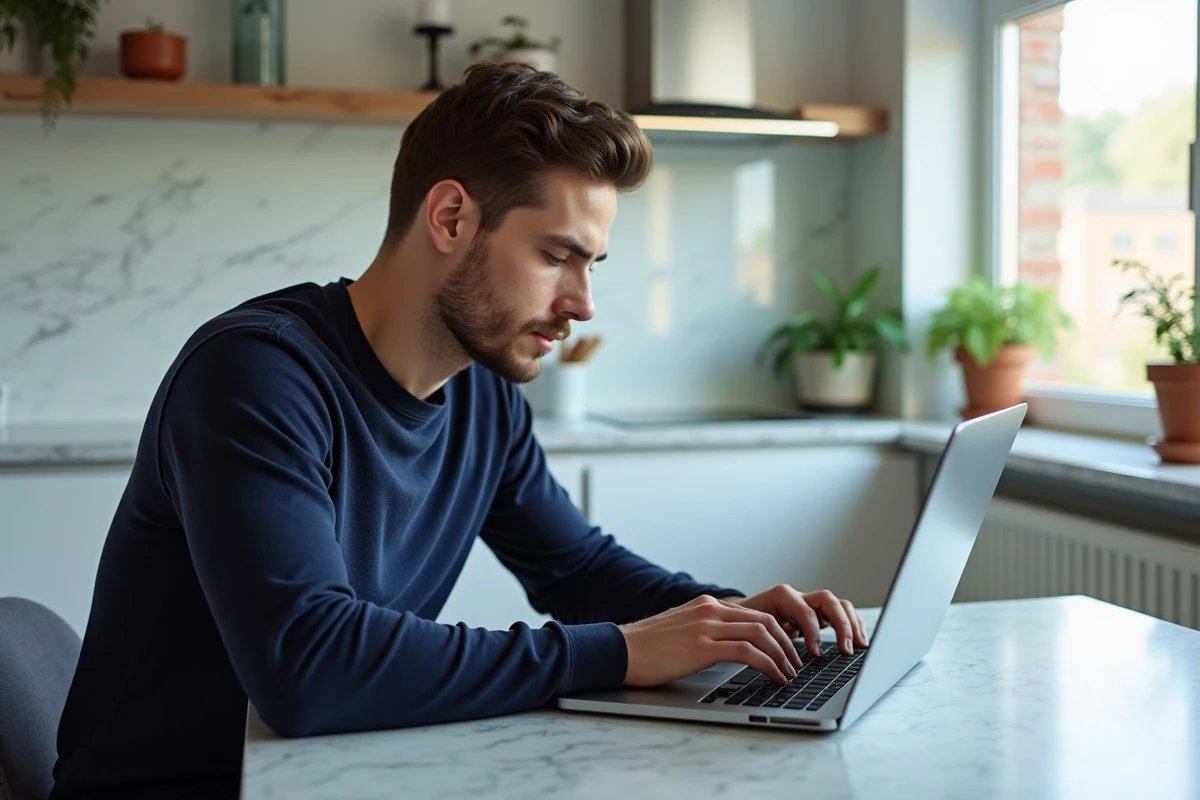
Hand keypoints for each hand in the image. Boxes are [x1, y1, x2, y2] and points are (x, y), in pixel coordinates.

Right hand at [619, 595, 802, 686]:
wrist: (619, 650)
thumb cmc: (646, 648)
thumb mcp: (681, 630)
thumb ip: (705, 631)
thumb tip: (728, 648)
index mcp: (706, 605)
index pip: (754, 614)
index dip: (778, 633)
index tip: (787, 651)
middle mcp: (710, 610)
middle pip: (765, 620)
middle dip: (787, 643)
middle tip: (796, 664)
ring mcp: (706, 626)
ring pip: (762, 633)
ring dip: (782, 656)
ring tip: (789, 674)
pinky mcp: (702, 647)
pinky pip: (747, 652)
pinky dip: (768, 665)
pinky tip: (773, 677)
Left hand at [727, 585, 868, 657]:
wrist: (738, 615)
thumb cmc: (743, 623)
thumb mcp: (749, 630)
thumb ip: (762, 640)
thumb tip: (771, 660)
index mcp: (782, 597)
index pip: (805, 610)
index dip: (813, 632)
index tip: (816, 654)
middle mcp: (799, 598)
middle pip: (828, 601)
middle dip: (841, 625)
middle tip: (845, 650)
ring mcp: (811, 605)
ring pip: (839, 605)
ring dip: (852, 624)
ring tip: (860, 646)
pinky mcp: (819, 615)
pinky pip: (842, 614)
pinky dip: (853, 626)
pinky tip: (859, 642)